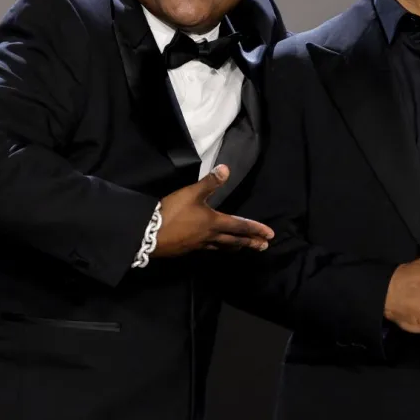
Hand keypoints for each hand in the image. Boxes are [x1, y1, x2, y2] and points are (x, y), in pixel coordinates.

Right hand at [153, 165, 273, 256]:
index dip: (256, 229)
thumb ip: (209, 182)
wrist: (148, 234)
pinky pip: (208, 250)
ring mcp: (198, 245)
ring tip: (243, 248)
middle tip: (264, 247)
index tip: (270, 235)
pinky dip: (217, 249)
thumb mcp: (191, 193)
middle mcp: (210, 236)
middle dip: (250, 242)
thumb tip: (226, 169)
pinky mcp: (187, 250)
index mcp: (214, 222)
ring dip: (235, 247)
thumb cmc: (172, 213)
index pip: (240, 226)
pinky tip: (214, 248)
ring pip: (222, 247)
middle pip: (234, 240)